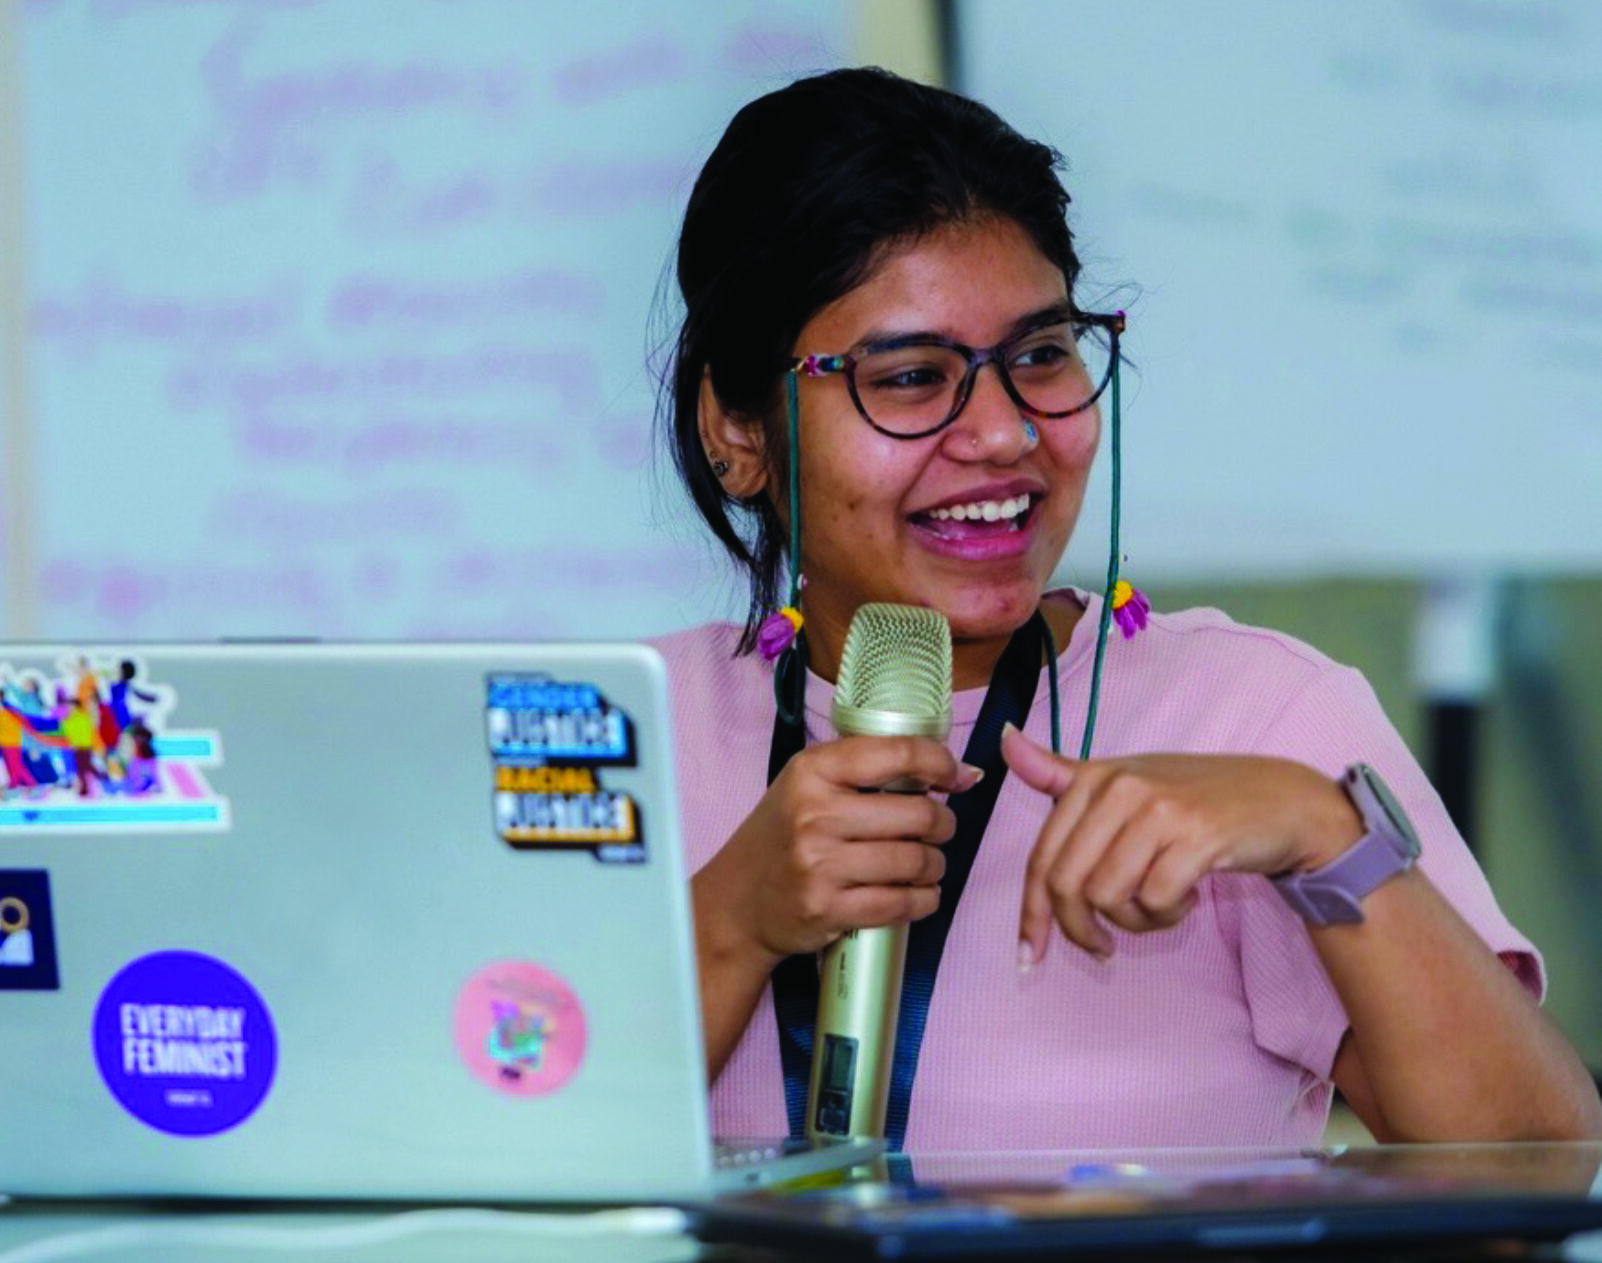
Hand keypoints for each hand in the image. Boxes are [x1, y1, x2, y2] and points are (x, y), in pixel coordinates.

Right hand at [695, 735, 979, 968]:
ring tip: (926, 864)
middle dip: (943, 824)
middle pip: (918, 814)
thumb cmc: (783, 836)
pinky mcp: (827, 908)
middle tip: (938, 829)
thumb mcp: (809, 785)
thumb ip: (870, 771)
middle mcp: (814, 813)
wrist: (738, 902)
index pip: (896, 753)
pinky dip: (924, 900)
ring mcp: (819, 864)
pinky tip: (919, 894)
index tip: (955, 776)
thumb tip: (963, 773)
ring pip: (916, 861)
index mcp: (812, 771)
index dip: (940, 763)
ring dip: (935, 866)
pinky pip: (901, 903)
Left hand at [1002, 724, 1360, 963]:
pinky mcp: (1196, 836)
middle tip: (1102, 949)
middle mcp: (1119, 786)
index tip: (1030, 955)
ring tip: (1160, 905)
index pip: (1041, 858)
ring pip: (1109, 897)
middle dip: (1078, 930)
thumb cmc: (1196, 799)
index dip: (1032, 914)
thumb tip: (1004, 740)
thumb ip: (1062, 774)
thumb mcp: (1126, 782)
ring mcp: (1158, 809)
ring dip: (1133, 921)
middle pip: (1067, 884)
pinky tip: (1188, 898)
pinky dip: (1167, 916)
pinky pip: (1155, 901)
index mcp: (1093, 777)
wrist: (1282, 801)